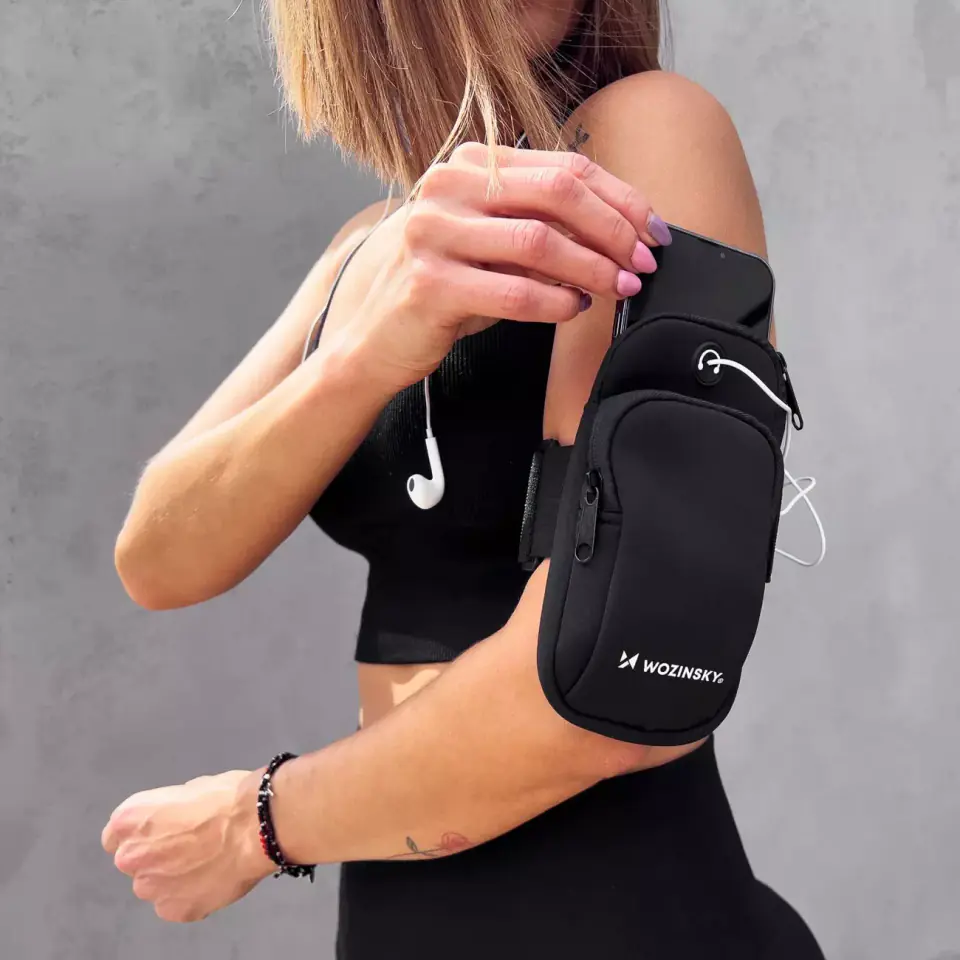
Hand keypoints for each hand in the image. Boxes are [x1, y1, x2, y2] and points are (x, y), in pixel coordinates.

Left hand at [101, 768, 272, 922]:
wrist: (257, 825)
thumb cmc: (227, 798)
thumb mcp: (188, 790)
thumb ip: (167, 814)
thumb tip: (173, 823)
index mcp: (130, 820)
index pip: (115, 836)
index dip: (141, 833)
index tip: (159, 832)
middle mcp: (132, 857)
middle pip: (135, 862)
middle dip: (156, 856)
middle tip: (189, 846)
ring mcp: (152, 888)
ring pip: (155, 886)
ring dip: (171, 878)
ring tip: (206, 863)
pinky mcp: (175, 910)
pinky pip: (176, 905)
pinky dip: (191, 895)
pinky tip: (213, 878)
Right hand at [322, 142, 665, 394]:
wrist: (374, 338)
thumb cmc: (441, 288)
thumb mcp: (490, 244)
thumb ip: (541, 228)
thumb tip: (620, 236)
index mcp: (469, 166)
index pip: (564, 168)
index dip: (620, 198)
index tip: (652, 230)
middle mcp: (447, 188)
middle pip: (559, 193)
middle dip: (615, 229)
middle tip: (643, 261)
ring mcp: (433, 233)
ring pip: (540, 242)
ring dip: (593, 268)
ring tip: (619, 287)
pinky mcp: (429, 284)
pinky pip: (514, 290)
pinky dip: (556, 302)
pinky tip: (574, 308)